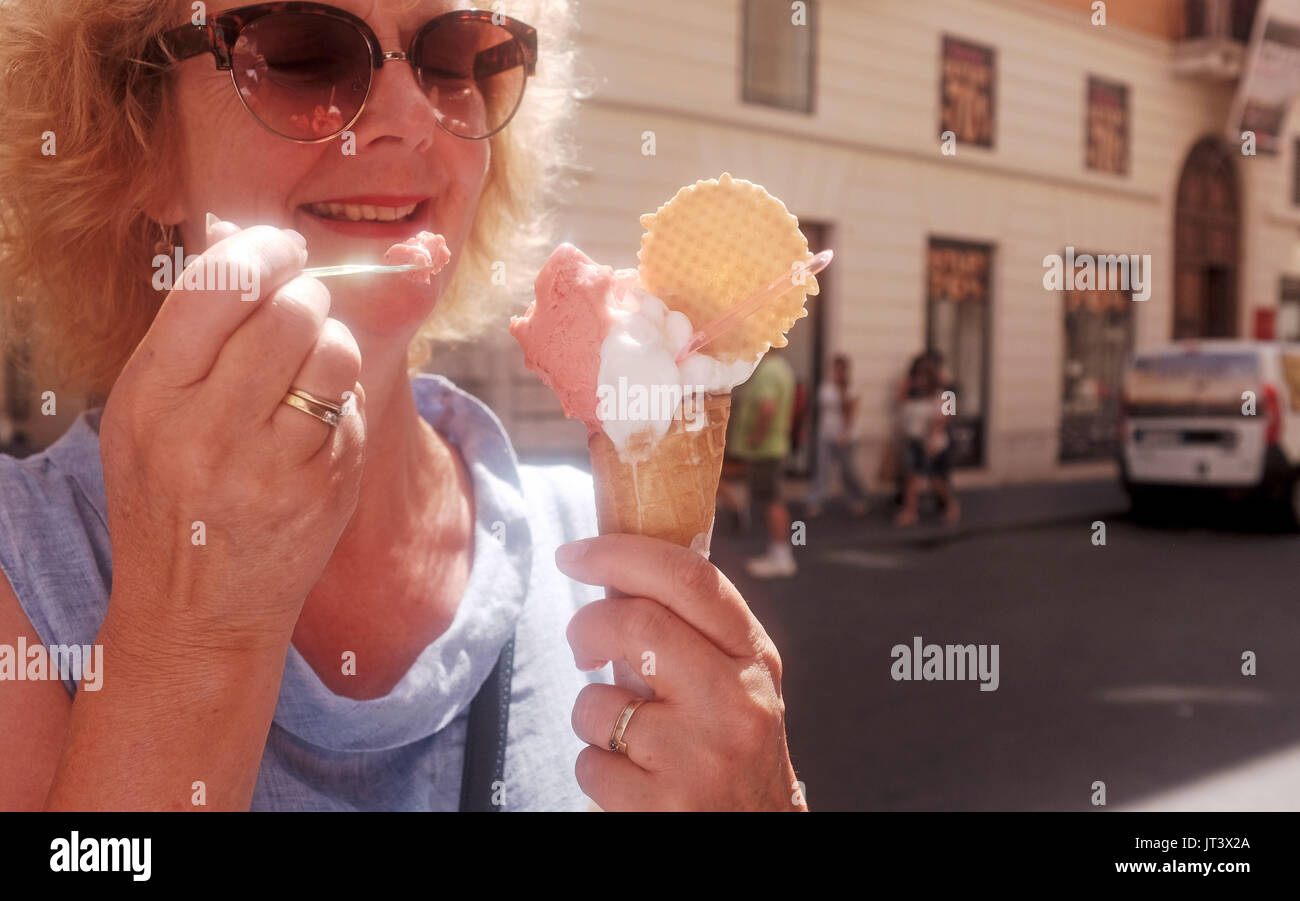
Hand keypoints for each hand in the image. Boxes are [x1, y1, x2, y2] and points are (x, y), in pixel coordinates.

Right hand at [99, 216, 365, 650]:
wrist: (194, 613)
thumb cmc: (170, 496)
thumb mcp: (148, 413)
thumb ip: (192, 332)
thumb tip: (242, 237)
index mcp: (153, 392)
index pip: (219, 284)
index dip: (266, 249)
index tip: (285, 248)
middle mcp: (206, 427)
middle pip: (290, 311)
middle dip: (307, 298)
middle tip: (302, 312)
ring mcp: (269, 464)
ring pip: (334, 353)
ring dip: (333, 346)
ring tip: (310, 370)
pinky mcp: (322, 492)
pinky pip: (350, 411)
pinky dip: (340, 406)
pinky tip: (312, 433)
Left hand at [557, 535, 806, 810]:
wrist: (760, 836)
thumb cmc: (735, 752)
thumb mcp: (738, 683)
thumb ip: (695, 633)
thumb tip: (615, 575)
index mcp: (752, 659)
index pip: (690, 579)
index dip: (621, 553)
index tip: (574, 553)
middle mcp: (734, 703)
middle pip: (636, 624)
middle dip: (586, 626)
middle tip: (580, 645)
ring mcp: (699, 757)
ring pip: (598, 703)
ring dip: (592, 713)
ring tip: (625, 734)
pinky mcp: (662, 806)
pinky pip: (590, 763)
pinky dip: (597, 766)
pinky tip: (632, 778)